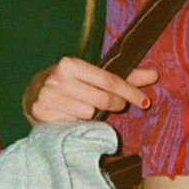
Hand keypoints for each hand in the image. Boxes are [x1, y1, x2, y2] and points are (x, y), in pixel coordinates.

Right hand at [23, 57, 157, 124]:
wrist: (34, 92)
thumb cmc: (72, 82)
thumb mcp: (94, 75)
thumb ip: (125, 76)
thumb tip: (154, 75)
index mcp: (71, 64)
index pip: (110, 81)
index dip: (130, 92)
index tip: (145, 102)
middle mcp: (58, 79)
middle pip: (102, 100)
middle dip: (114, 104)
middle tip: (114, 104)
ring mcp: (48, 97)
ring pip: (88, 114)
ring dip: (92, 115)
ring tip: (85, 107)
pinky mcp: (42, 113)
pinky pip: (74, 124)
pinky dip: (78, 122)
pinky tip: (73, 115)